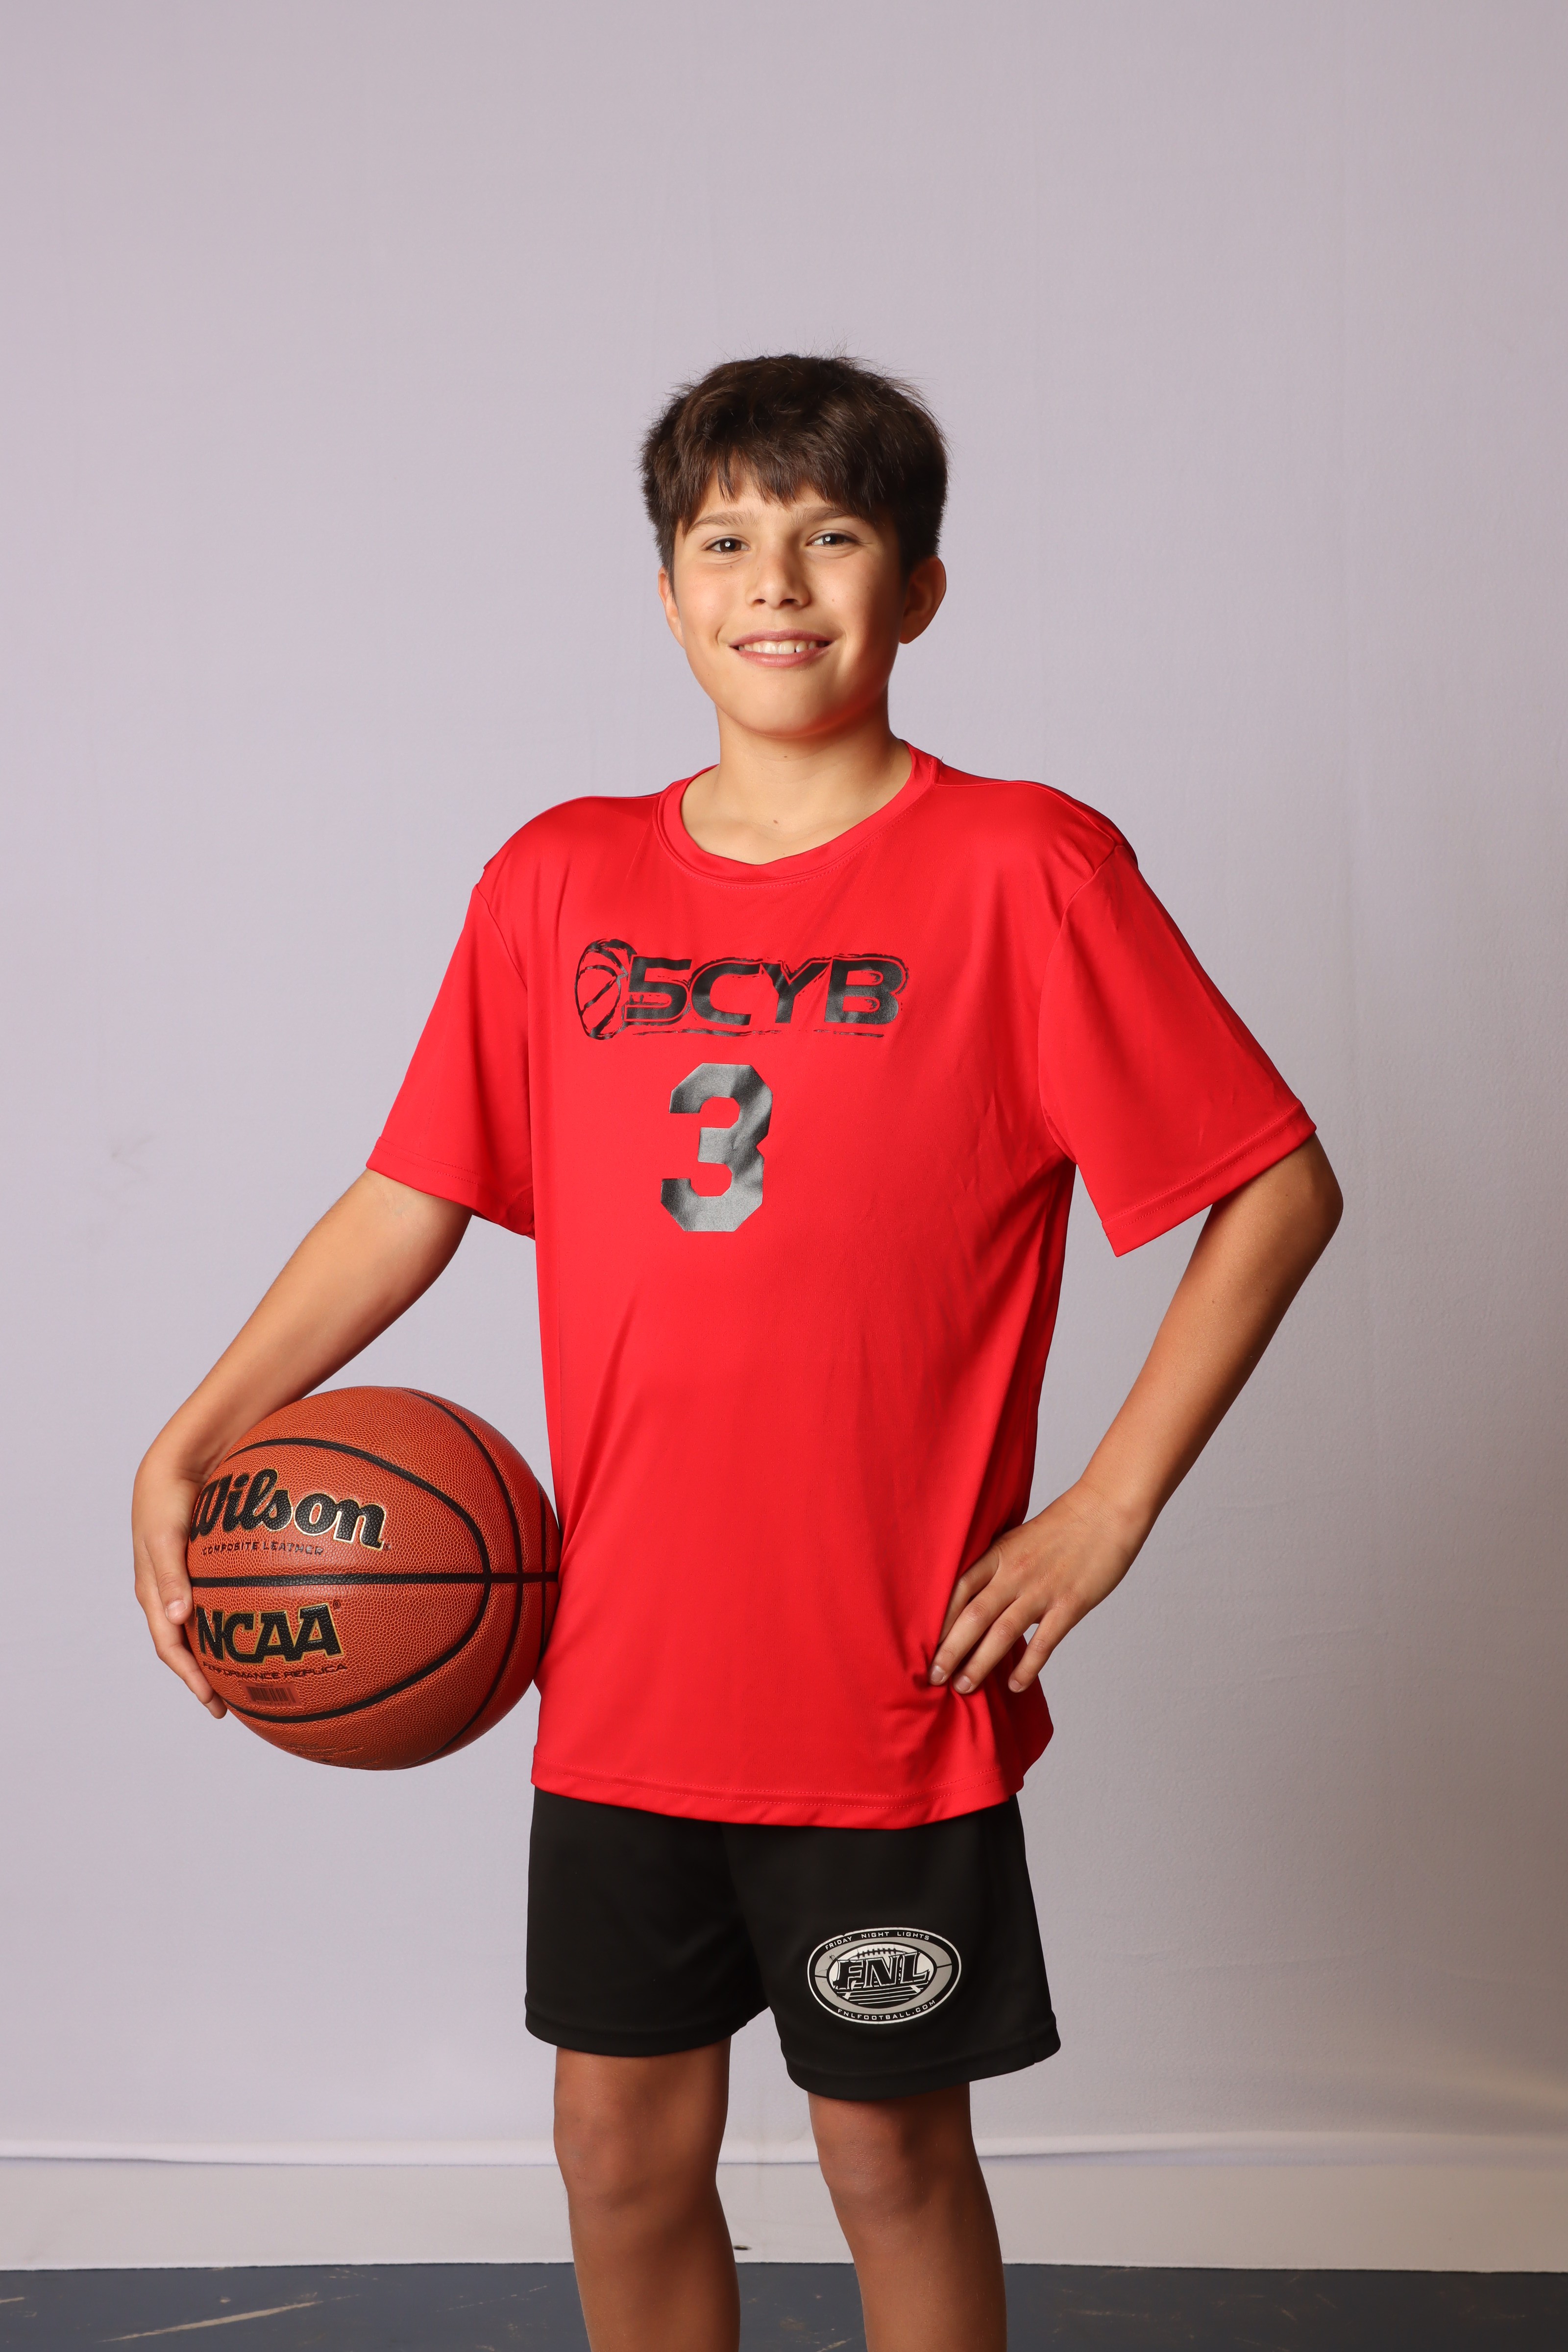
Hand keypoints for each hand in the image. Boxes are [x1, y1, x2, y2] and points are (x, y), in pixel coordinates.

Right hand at [132, 1444, 225, 1717]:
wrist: (178, 1460)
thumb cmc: (167, 1498)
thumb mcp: (164, 1536)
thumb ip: (170, 1575)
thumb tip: (176, 1621)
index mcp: (152, 1591)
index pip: (169, 1645)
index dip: (188, 1677)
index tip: (212, 1702)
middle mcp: (169, 1590)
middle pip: (185, 1644)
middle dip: (203, 1676)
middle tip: (229, 1703)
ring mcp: (186, 1577)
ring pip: (201, 1624)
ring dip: (217, 1651)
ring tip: (245, 1674)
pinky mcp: (204, 1562)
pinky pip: (218, 1598)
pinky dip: (232, 1617)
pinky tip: (261, 1621)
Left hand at [929, 1482, 1144, 1696]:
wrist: (1107, 1510)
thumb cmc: (1065, 1525)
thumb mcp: (1021, 1538)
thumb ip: (1000, 1565)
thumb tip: (981, 1593)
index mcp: (999, 1554)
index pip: (959, 1589)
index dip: (940, 1619)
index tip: (924, 1643)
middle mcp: (1015, 1573)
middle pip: (973, 1616)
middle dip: (950, 1650)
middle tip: (935, 1677)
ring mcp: (1042, 1590)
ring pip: (1001, 1633)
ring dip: (979, 1664)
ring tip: (963, 1688)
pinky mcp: (1070, 1604)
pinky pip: (1043, 1642)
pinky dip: (1027, 1667)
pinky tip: (1014, 1685)